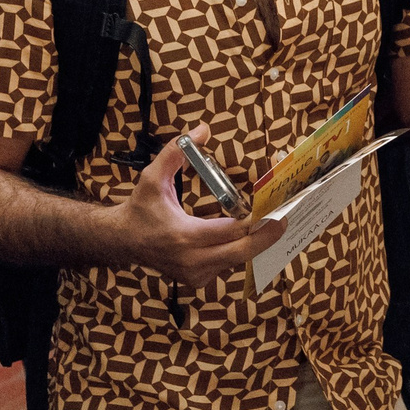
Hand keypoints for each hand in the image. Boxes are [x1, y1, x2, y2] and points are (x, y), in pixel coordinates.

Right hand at [114, 124, 283, 287]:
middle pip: (242, 252)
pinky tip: (250, 234)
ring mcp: (196, 275)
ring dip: (255, 242)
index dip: (256, 222)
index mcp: (184, 236)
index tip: (275, 208)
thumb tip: (202, 129)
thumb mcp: (152, 178)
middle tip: (286, 217)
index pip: (230, 232)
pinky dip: (239, 249)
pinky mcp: (198, 280)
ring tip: (273, 221)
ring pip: (237, 260)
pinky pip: (227, 265)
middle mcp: (192, 261)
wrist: (123, 241)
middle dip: (267, 235)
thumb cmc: (140, 208)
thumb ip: (174, 152)